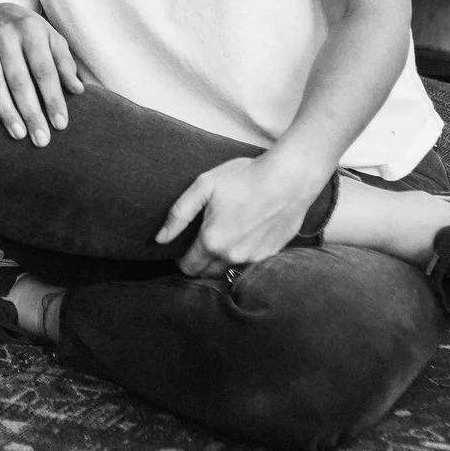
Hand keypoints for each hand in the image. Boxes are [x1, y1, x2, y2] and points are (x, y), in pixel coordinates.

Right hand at [0, 3, 82, 145]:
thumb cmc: (30, 32)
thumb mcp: (51, 39)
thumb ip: (64, 63)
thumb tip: (78, 90)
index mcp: (32, 30)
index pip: (44, 70)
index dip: (53, 98)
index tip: (60, 124)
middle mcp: (6, 33)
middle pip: (20, 80)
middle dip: (31, 112)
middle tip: (41, 139)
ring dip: (7, 111)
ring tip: (19, 134)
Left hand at [157, 152, 331, 277]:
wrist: (289, 178)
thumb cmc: (245, 177)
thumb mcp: (204, 186)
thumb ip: (179, 214)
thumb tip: (160, 239)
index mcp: (212, 242)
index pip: (187, 267)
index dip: (181, 258)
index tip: (183, 246)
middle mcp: (232, 256)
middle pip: (206, 273)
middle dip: (199, 261)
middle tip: (202, 240)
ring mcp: (253, 258)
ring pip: (227, 270)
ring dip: (220, 260)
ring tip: (224, 235)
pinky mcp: (270, 255)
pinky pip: (248, 263)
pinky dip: (242, 254)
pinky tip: (245, 233)